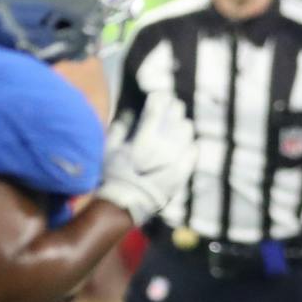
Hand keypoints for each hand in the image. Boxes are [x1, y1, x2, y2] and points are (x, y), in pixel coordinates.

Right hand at [96, 96, 196, 226]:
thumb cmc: (111, 176)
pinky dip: (188, 143)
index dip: (158, 98)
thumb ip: (120, 128)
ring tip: (175, 124)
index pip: (157, 109)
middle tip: (168, 106)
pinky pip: (193, 150)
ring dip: (180, 123)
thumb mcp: (108, 149)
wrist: (123, 206)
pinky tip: (182, 143)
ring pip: (187, 129)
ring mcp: (175, 162)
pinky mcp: (183, 173)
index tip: (157, 95)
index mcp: (143, 142)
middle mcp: (163, 149)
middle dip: (171, 107)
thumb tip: (129, 112)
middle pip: (175, 114)